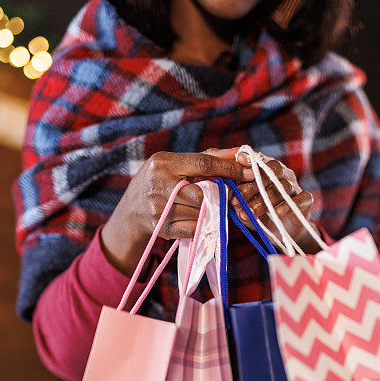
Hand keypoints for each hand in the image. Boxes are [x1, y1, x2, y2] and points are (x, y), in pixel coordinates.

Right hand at [100, 151, 252, 276]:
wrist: (131, 213)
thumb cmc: (159, 184)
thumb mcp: (175, 165)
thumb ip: (206, 159)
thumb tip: (239, 152)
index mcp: (164, 162)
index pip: (204, 163)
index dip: (229, 168)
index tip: (249, 172)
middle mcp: (159, 183)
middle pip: (203, 192)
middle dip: (216, 195)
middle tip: (221, 196)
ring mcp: (160, 207)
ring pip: (200, 211)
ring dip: (207, 211)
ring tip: (201, 207)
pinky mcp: (163, 227)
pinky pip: (193, 227)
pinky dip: (198, 224)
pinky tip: (192, 218)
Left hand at [207, 148, 317, 251]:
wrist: (282, 233)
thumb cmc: (259, 214)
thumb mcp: (243, 204)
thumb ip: (234, 196)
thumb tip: (222, 191)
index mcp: (266, 169)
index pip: (258, 159)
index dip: (249, 159)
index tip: (239, 161)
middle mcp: (282, 174)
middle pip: (271, 170)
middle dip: (253, 185)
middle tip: (238, 199)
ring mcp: (295, 186)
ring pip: (282, 187)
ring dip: (265, 200)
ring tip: (251, 213)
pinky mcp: (305, 200)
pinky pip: (301, 198)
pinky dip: (289, 205)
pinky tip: (278, 213)